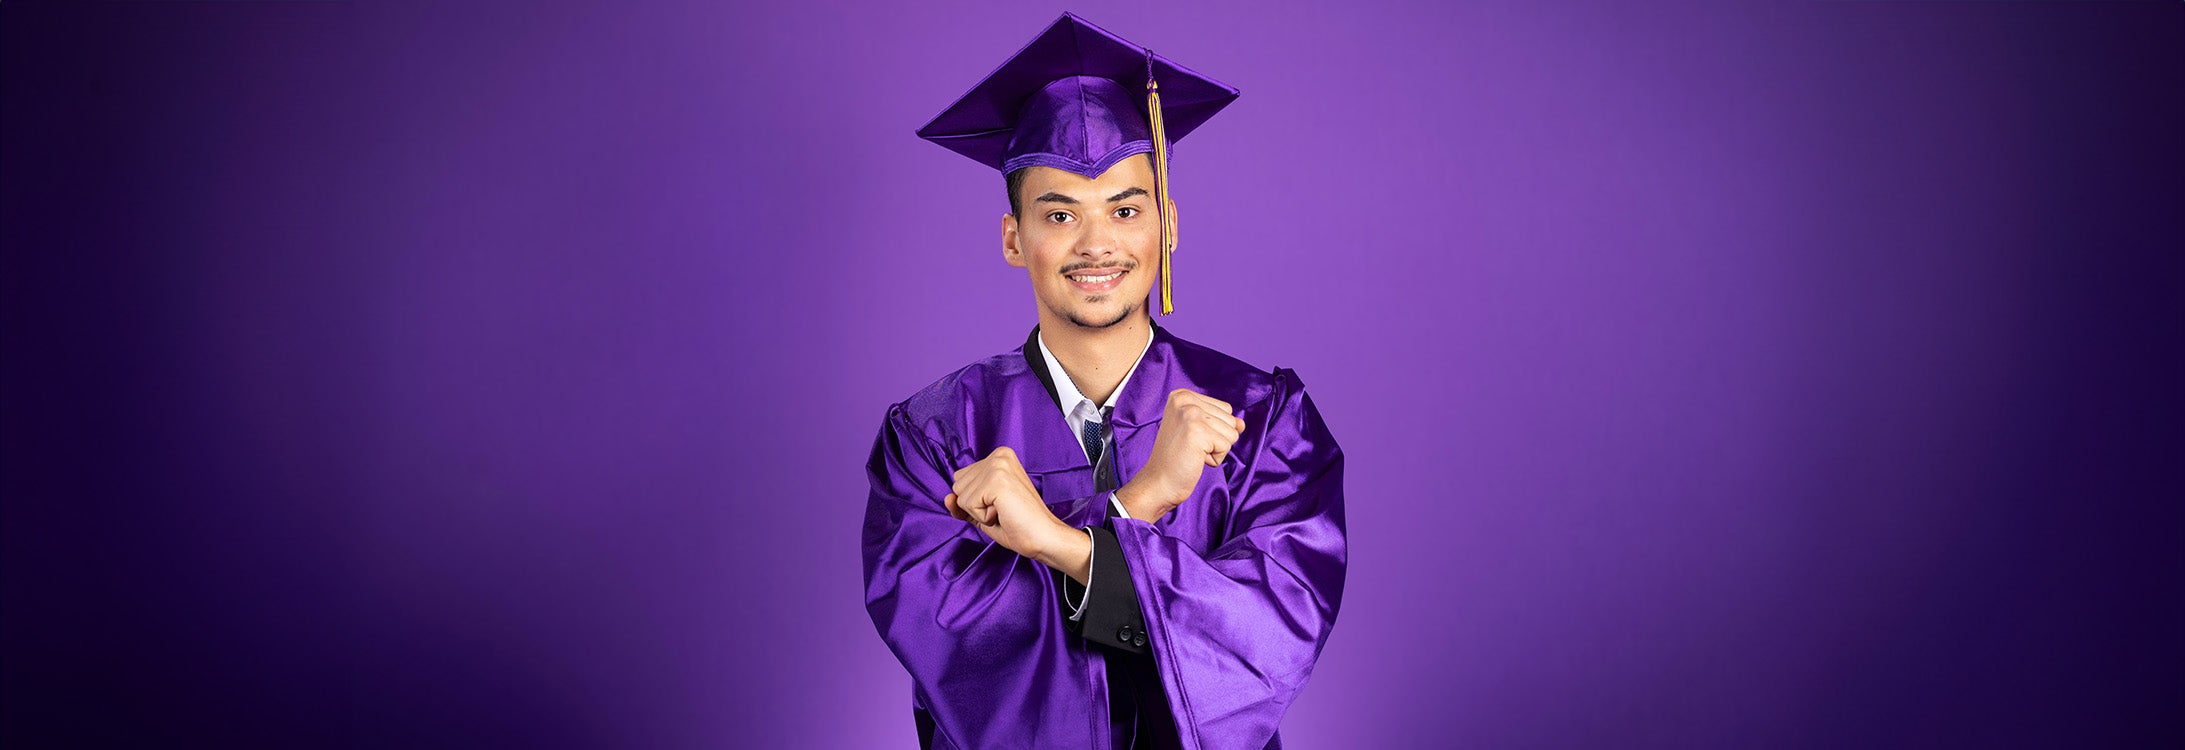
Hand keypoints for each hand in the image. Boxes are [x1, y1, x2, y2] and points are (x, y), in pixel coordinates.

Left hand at [945, 446, 1072, 558]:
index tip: (1000, 504)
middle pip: (957, 485)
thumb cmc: (1017, 525)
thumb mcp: (982, 512)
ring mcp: (998, 466)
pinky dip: (982, 517)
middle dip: (975, 505)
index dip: (974, 500)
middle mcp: (998, 455)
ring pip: (961, 496)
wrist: (1042, 537)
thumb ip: (961, 503)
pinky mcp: (996, 480)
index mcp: (999, 456)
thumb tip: (947, 498)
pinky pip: (967, 504)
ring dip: (979, 512)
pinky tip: (1003, 513)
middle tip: (1003, 509)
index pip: (961, 478)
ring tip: (1004, 511)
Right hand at [1117, 388, 1245, 520]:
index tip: (1191, 438)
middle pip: (1230, 419)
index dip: (1214, 429)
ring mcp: (1191, 414)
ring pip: (1232, 433)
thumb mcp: (1199, 431)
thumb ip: (1221, 422)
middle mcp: (1185, 399)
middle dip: (1217, 439)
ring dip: (1216, 449)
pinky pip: (1226, 446)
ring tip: (1193, 453)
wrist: (1158, 482)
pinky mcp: (1197, 431)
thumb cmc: (1177, 459)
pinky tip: (1195, 459)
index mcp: (1182, 395)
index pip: (1225, 409)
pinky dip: (1215, 458)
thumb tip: (1241, 423)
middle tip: (1191, 447)